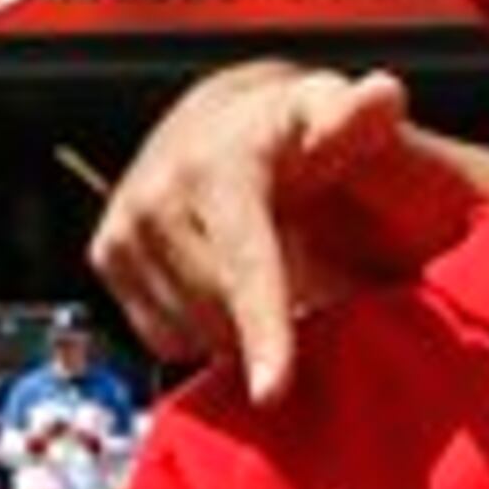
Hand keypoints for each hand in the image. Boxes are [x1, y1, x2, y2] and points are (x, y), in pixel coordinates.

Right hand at [87, 63, 488, 402]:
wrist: (225, 116)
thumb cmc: (304, 126)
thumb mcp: (344, 114)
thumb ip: (366, 117)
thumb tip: (382, 96)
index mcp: (224, 162)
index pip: (247, 263)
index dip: (264, 327)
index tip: (274, 392)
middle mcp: (161, 189)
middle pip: (222, 316)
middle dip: (278, 325)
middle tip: (326, 295)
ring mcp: (126, 224)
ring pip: (193, 334)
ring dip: (242, 331)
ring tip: (282, 280)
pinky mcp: (106, 254)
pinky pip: (164, 337)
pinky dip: (206, 330)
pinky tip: (232, 289)